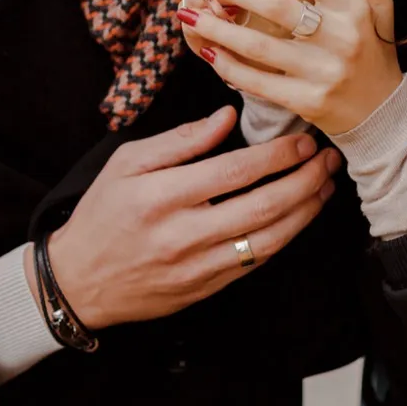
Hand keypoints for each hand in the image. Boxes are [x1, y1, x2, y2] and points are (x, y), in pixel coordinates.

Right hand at [46, 106, 343, 329]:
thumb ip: (180, 140)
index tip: (302, 140)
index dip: (277, 155)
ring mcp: (198, 267)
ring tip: (324, 187)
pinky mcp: (206, 289)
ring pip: (268, 240)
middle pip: (262, 207)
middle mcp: (183, 234)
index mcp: (162, 196)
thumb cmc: (102, 215)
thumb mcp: (126, 163)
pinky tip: (299, 217)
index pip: (234, 171)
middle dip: (305, 181)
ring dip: (305, 211)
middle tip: (327, 160)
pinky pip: (256, 262)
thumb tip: (226, 117)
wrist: (79, 281)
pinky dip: (284, 237)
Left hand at [175, 0, 403, 135]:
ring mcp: (322, 73)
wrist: (382, 115)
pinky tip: (206, 50)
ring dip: (216, 27)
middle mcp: (340, 38)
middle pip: (274, 4)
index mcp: (353, 8)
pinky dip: (227, 65)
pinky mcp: (306, 102)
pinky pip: (256, 82)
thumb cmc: (372, 51)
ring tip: (187, 11)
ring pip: (258, 45)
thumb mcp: (382, 6)